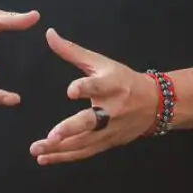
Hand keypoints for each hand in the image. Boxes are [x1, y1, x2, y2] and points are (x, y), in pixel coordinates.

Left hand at [28, 29, 159, 164]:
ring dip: (60, 148)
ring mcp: (111, 130)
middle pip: (91, 121)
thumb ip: (73, 51)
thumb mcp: (101, 63)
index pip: (99, 85)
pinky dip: (64, 157)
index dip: (86, 87)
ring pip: (84, 142)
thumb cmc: (123, 80)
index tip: (71, 90)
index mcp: (112, 85)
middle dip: (70, 129)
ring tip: (37, 150)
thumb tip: (49, 33)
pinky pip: (84, 152)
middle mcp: (112, 109)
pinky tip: (45, 158)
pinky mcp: (108, 143)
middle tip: (51, 135)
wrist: (155, 104)